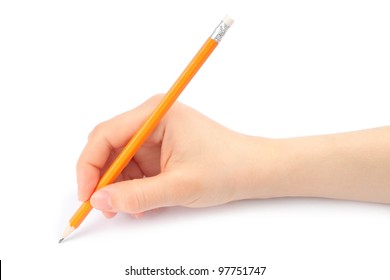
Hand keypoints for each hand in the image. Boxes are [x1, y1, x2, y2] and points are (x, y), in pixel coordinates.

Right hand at [77, 95, 282, 217]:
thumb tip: (99, 200)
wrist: (253, 170)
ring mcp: (156, 133)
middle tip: (106, 206)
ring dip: (121, 186)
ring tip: (134, 208)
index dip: (89, 166)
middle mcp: (152, 118)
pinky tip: (146, 202)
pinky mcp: (161, 147)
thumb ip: (136, 195)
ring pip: (121, 160)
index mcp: (156, 114)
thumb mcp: (178, 186)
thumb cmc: (226, 169)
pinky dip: (135, 186)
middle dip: (104, 178)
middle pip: (110, 147)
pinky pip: (136, 166)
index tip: (87, 195)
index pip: (106, 135)